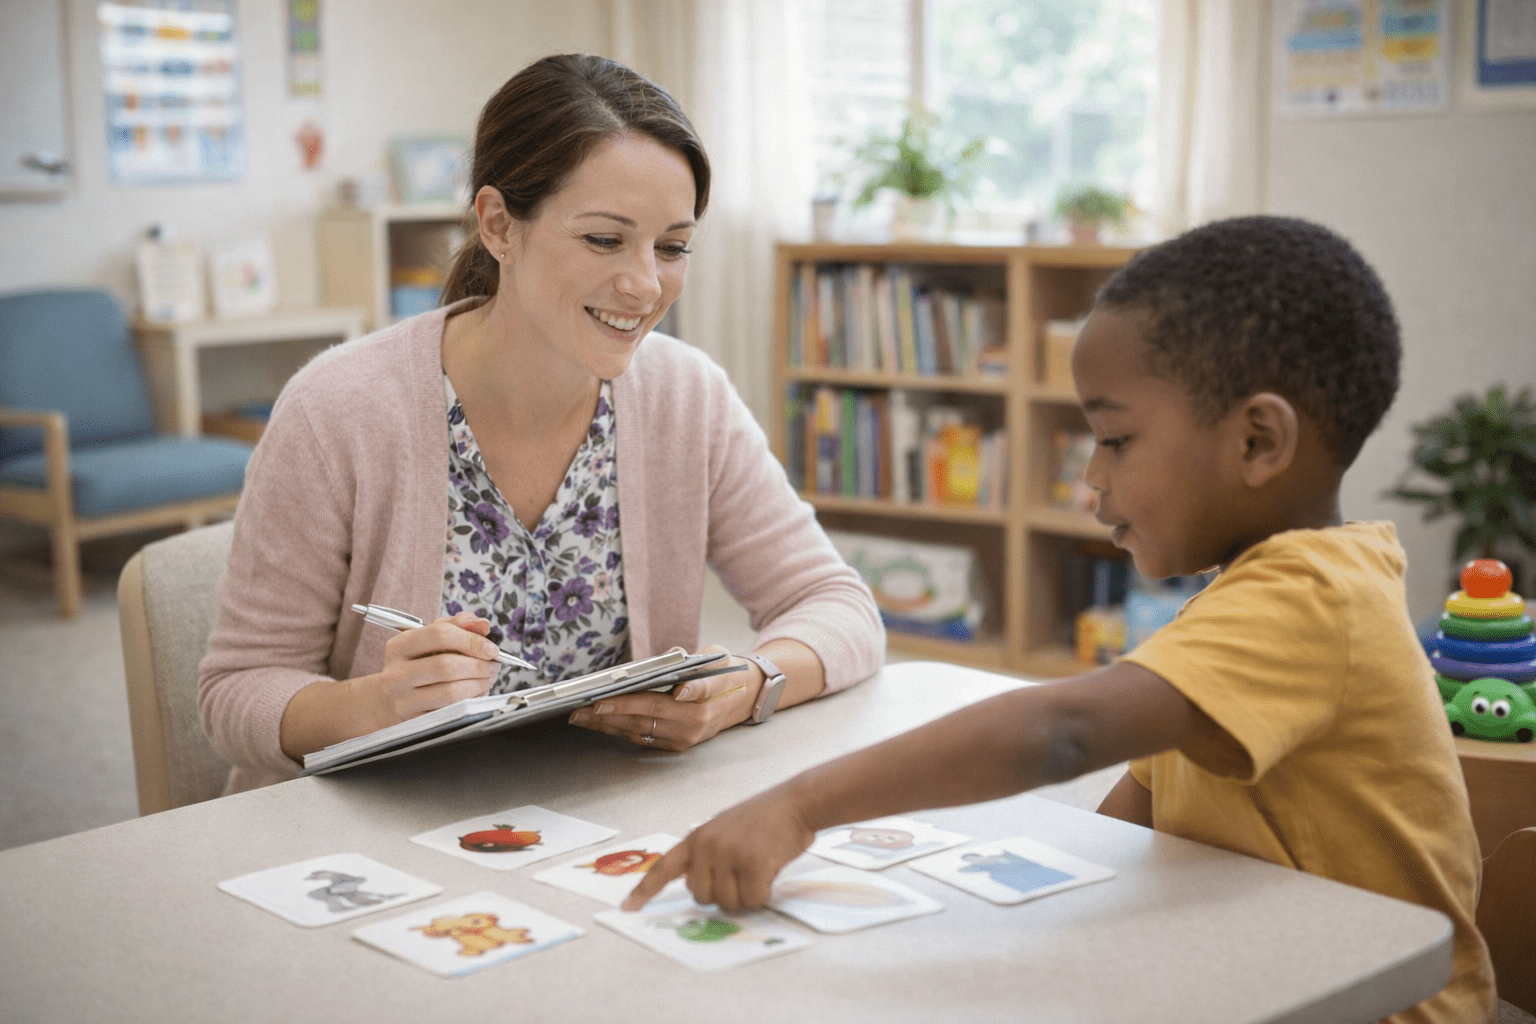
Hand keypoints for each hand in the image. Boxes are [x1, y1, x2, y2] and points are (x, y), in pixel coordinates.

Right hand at [355, 611, 500, 730]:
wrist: (388, 699)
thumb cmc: (416, 664)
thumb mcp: (430, 639)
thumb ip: (457, 626)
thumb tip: (482, 624)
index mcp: (399, 646)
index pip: (439, 635)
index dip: (471, 640)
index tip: (490, 648)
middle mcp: (396, 673)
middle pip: (446, 665)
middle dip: (478, 665)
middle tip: (493, 665)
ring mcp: (403, 700)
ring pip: (450, 692)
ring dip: (478, 684)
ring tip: (487, 679)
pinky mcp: (414, 721)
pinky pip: (451, 711)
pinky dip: (471, 701)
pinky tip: (476, 694)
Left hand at [566, 645, 757, 750]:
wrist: (744, 699)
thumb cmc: (725, 673)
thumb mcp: (717, 657)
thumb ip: (692, 662)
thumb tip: (670, 656)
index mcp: (705, 699)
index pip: (668, 698)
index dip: (638, 700)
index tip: (614, 698)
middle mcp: (694, 723)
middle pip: (646, 716)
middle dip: (611, 712)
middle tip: (583, 707)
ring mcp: (684, 738)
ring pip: (639, 731)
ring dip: (607, 725)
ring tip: (580, 716)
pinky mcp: (676, 747)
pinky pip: (641, 738)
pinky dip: (617, 730)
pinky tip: (598, 722)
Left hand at [622, 789, 814, 911]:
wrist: (794, 802)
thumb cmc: (764, 819)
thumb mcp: (725, 831)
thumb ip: (708, 857)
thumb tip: (701, 891)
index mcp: (696, 838)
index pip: (663, 867)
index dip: (644, 891)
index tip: (627, 909)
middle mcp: (707, 846)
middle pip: (701, 898)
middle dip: (723, 895)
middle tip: (743, 874)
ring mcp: (728, 854)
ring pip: (727, 904)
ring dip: (746, 896)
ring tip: (759, 868)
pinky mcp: (752, 864)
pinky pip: (752, 900)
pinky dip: (764, 894)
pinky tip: (770, 871)